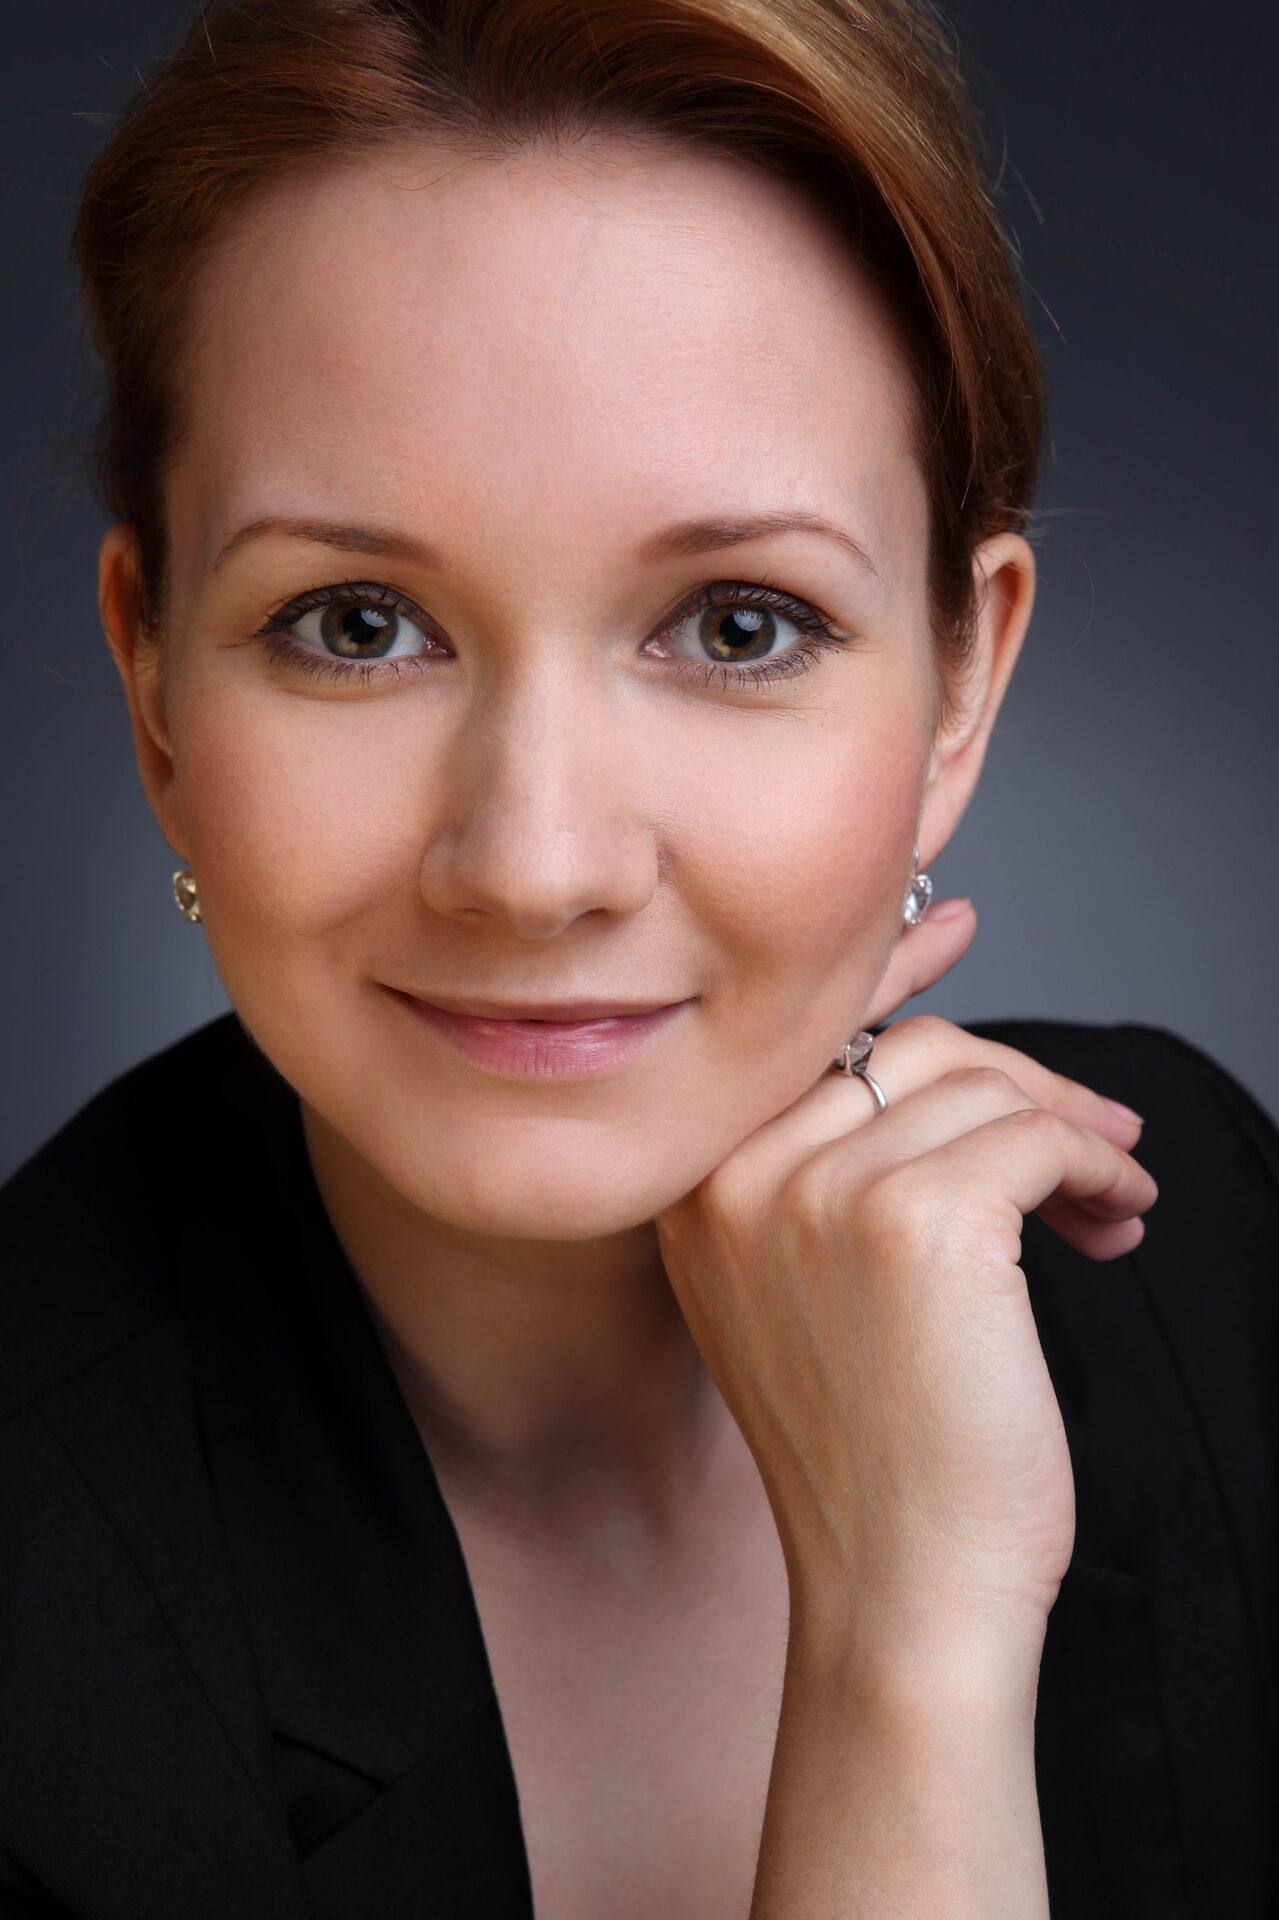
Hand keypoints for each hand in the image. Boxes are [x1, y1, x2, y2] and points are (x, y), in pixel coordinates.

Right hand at [653, 899, 1157, 1643]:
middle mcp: (738, 1174)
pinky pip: (1035, 1138)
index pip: (803, 1040)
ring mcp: (820, 1192)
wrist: (899, 1590)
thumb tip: (932, 1067)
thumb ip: (821, 1178)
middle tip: (1091, 1136)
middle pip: (904, 1052)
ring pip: (979, 1088)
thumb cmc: (871, 1454)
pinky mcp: (921, 1222)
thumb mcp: (798, 1296)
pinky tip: (1117, 1212)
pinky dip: (1095, 1165)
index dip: (888, 976)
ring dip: (1068, 1132)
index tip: (955, 927)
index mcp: (694, 1187)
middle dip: (1016, 1082)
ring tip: (1107, 1193)